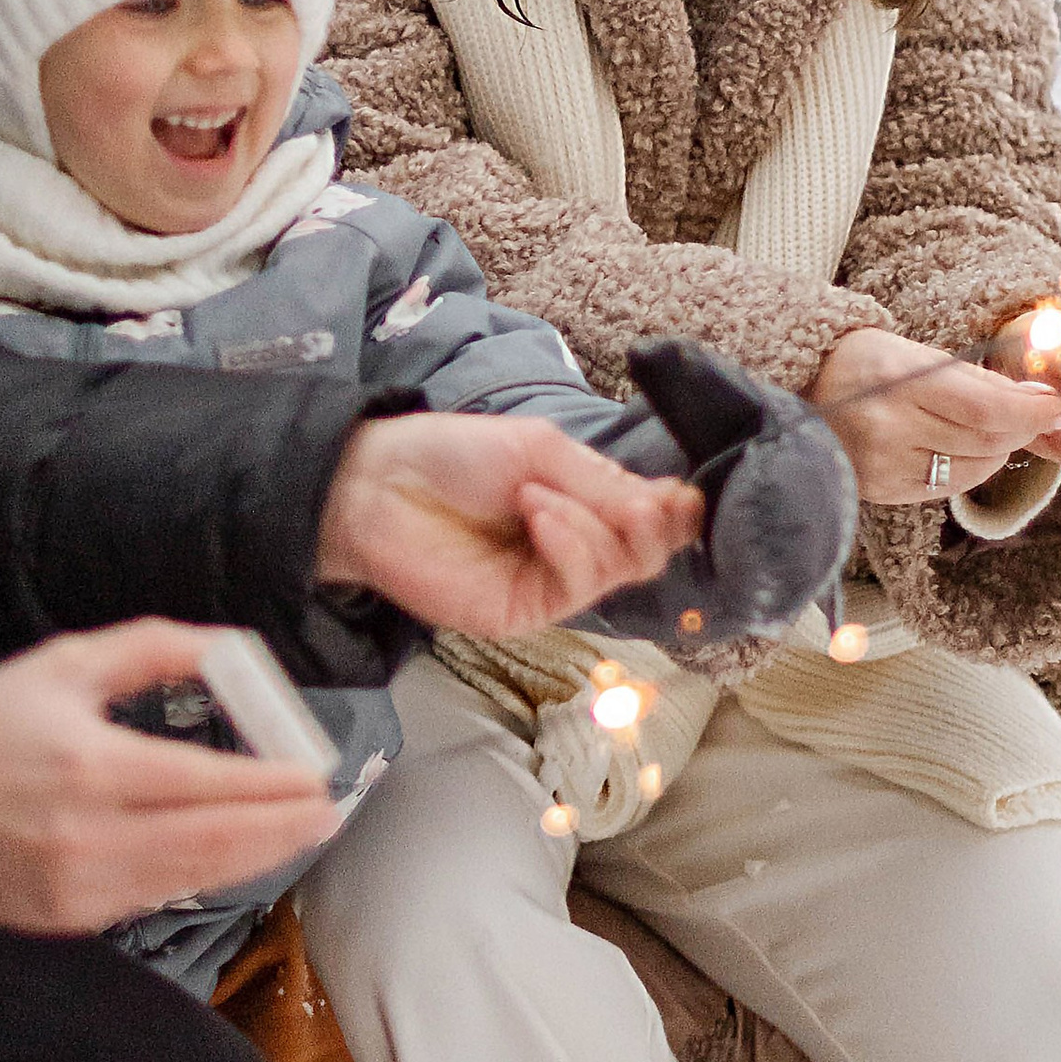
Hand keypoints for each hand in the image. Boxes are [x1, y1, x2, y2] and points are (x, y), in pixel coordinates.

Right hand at [0, 622, 338, 932]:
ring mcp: (77, 884)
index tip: (314, 774)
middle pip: (212, 840)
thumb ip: (154, 648)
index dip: (269, 784)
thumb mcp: (67, 663)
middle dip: (282, 827)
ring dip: (256, 856)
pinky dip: (204, 876)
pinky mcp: (69, 916)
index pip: (204, 782)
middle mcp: (86, 834)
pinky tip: (237, 856)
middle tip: (329, 811)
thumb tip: (231, 647)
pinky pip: (156, 898)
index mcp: (88, 765)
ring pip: (193, 877)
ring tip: (301, 832)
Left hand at [317, 413, 701, 632]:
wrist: (378, 486)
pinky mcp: (524, 611)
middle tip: (633, 500)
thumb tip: (675, 506)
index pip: (650, 519)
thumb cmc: (452, 457)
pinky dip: (570, 544)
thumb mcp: (541, 450)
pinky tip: (537, 517)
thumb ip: (603, 482)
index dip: (675, 511)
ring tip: (537, 495)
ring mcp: (549, 582)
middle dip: (649, 524)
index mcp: (580, 503)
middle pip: (647, 553)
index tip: (682, 495)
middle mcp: (573, 547)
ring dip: (589, 525)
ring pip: (618, 570)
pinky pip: (576, 586)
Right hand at [808, 326, 1060, 507]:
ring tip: (999, 425)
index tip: (1060, 404)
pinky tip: (967, 446)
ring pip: (974, 468)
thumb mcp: (912, 352)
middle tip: (1046, 412)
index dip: (1032, 411)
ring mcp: (885, 466)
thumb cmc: (859, 363)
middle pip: (986, 441)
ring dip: (1000, 448)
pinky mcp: (883, 491)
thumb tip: (1037, 400)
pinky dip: (970, 466)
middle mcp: (890, 429)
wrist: (796, 395)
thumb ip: (973, 378)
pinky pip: (948, 485)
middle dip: (1024, 427)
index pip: (987, 409)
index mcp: (898, 382)